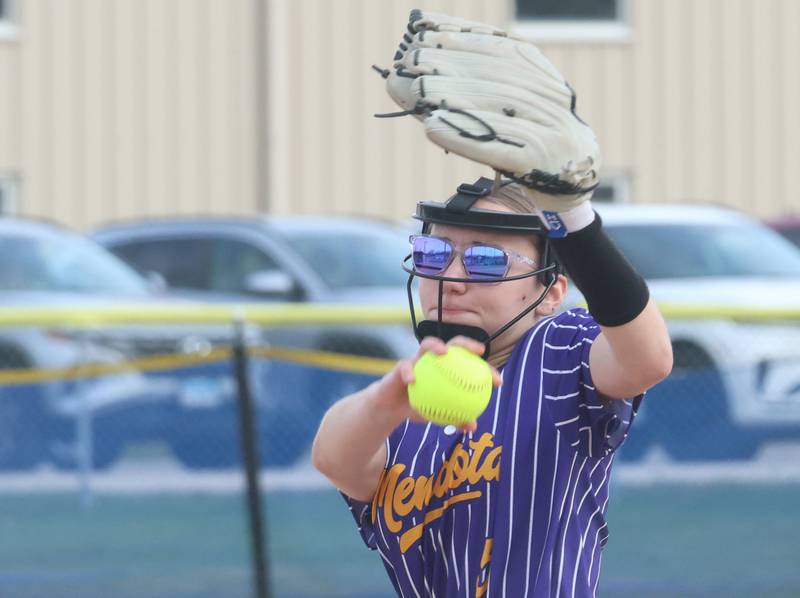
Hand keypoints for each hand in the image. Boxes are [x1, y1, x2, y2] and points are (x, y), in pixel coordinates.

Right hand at [375, 335, 502, 431]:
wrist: (392, 408)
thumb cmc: (419, 407)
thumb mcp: (438, 415)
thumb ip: (455, 418)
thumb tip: (472, 426)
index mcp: (448, 369)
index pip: (471, 365)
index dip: (486, 369)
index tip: (497, 381)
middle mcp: (434, 360)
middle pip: (454, 344)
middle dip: (468, 343)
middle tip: (479, 351)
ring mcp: (418, 360)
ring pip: (427, 345)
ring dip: (436, 346)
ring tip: (444, 352)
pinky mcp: (400, 366)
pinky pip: (405, 366)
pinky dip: (409, 372)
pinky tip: (413, 380)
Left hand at [381, 10, 599, 235]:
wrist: (573, 181)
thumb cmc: (530, 138)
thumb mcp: (513, 102)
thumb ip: (478, 81)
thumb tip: (424, 58)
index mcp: (542, 77)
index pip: (500, 47)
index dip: (460, 37)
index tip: (423, 34)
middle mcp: (549, 98)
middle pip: (494, 74)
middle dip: (449, 63)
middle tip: (411, 61)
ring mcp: (547, 130)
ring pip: (495, 106)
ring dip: (452, 93)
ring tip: (417, 89)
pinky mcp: (537, 162)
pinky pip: (494, 147)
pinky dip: (461, 136)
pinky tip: (433, 128)